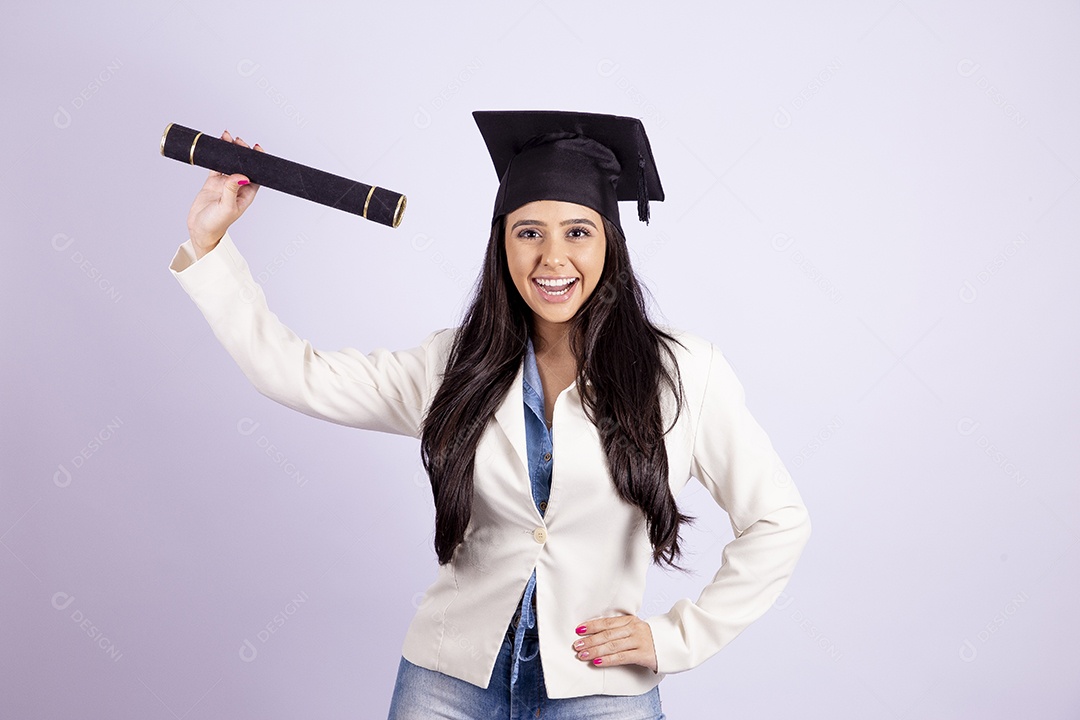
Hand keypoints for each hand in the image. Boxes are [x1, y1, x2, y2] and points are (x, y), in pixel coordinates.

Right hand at [186, 130, 264, 258]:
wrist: (200, 229)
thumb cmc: (216, 223)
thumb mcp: (226, 207)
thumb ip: (232, 190)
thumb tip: (241, 176)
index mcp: (247, 194)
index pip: (256, 174)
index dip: (258, 161)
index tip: (257, 148)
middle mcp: (238, 187)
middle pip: (244, 165)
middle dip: (243, 152)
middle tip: (238, 141)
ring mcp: (225, 184)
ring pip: (230, 163)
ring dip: (230, 151)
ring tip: (228, 138)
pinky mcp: (213, 182)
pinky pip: (217, 165)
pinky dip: (217, 155)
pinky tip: (218, 144)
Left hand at [571, 614, 657, 672]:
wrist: (671, 644)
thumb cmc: (647, 638)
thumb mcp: (633, 628)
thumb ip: (618, 629)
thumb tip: (594, 634)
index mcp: (629, 620)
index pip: (607, 622)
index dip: (592, 626)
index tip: (578, 630)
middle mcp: (634, 629)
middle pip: (607, 634)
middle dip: (590, 640)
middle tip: (576, 645)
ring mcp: (639, 641)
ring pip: (612, 646)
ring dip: (595, 651)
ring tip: (583, 655)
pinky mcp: (643, 654)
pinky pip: (622, 657)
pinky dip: (608, 660)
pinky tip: (597, 662)